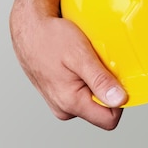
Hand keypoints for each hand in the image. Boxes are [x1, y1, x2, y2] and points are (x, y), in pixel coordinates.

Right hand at [10, 9, 126, 129]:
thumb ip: (100, 79)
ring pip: (90, 99)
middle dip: (105, 88)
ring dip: (94, 82)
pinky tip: (76, 62)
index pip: (110, 118)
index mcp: (70, 103)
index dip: (119, 99)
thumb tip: (119, 100)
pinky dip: (84, 78)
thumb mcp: (80, 54)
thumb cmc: (50, 37)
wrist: (28, 28)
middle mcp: (63, 108)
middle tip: (96, 64)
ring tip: (84, 61)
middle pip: (101, 110)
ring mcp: (58, 102)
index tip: (115, 77)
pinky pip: (80, 92)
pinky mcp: (57, 94)